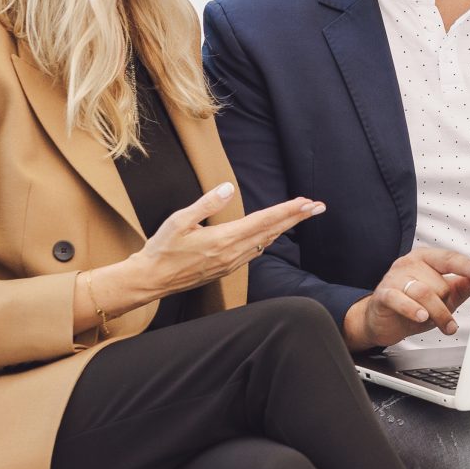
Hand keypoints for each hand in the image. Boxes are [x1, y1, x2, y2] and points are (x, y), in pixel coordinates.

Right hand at [112, 184, 321, 308]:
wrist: (151, 280)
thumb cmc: (162, 249)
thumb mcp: (179, 220)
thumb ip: (207, 204)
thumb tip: (228, 188)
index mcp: (224, 239)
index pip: (264, 221)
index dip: (288, 211)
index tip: (307, 203)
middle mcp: (233, 253)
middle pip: (272, 232)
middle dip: (297, 218)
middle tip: (318, 207)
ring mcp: (231, 263)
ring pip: (266, 242)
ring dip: (284, 227)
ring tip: (301, 215)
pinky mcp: (226, 269)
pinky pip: (254, 251)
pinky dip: (268, 238)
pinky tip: (273, 233)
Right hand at [345, 246, 469, 350]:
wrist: (383, 321)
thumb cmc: (415, 304)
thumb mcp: (444, 295)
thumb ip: (464, 284)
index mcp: (426, 259)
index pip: (450, 259)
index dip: (466, 266)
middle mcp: (409, 263)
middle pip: (440, 282)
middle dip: (446, 303)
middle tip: (444, 315)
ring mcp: (394, 277)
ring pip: (424, 292)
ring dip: (438, 313)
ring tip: (445, 326)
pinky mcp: (383, 295)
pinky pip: (400, 299)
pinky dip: (412, 309)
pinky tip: (421, 317)